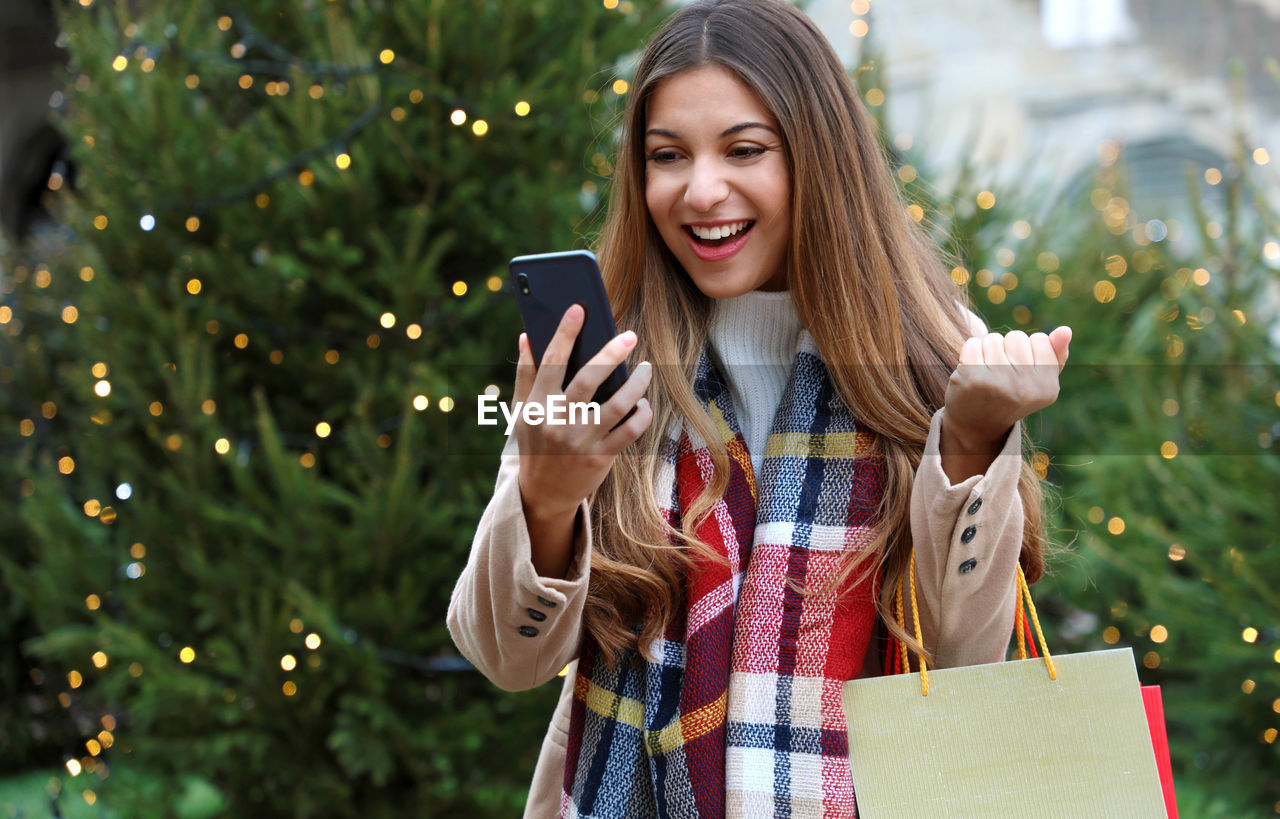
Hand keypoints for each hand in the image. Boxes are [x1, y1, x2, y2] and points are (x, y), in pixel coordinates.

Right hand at [513, 304, 653, 526]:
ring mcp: (581, 441)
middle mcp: (558, 422)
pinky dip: (641, 414)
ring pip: (616, 405)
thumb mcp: (521, 412)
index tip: (578, 309)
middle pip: (588, 379)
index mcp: (537, 406)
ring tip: (646, 368)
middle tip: (629, 335)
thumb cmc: (534, 444)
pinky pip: (629, 431)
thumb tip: (526, 336)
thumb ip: (525, 374)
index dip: (564, 333)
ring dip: (636, 384)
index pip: (551, 362)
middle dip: (610, 353)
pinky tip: (644, 403)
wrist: (543, 495)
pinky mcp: (601, 458)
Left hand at [940, 327, 1070, 474]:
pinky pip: (973, 344)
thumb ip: (1055, 355)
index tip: (1019, 370)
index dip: (1027, 349)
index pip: (1040, 340)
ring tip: (986, 371)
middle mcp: (1025, 388)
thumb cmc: (1012, 395)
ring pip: (993, 339)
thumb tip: (1065, 330)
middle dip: (1006, 348)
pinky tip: (970, 371)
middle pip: (1016, 337)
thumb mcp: (1040, 381)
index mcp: (1047, 388)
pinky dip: (970, 352)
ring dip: (987, 349)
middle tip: (1000, 372)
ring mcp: (998, 384)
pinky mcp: (972, 379)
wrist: (976, 424)